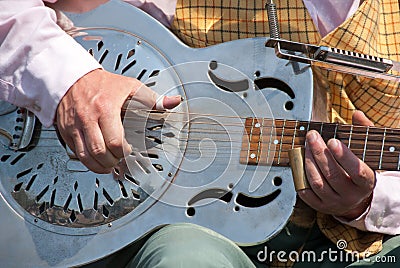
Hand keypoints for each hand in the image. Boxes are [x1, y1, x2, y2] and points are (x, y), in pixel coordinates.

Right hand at [56, 69, 180, 173]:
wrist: (73, 77)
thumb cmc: (104, 84)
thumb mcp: (131, 87)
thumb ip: (153, 99)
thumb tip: (173, 102)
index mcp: (106, 108)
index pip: (115, 141)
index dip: (125, 152)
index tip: (130, 153)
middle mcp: (88, 118)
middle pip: (100, 152)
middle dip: (113, 161)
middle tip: (121, 161)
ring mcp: (75, 126)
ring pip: (85, 156)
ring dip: (99, 166)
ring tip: (110, 165)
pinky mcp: (66, 131)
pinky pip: (75, 153)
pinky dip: (87, 161)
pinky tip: (97, 161)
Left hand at [298, 111, 375, 219]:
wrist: (355, 199)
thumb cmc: (359, 170)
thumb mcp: (367, 151)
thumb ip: (364, 131)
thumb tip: (357, 114)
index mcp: (366, 182)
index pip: (357, 171)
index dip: (344, 156)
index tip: (332, 141)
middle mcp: (351, 195)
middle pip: (333, 175)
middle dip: (319, 153)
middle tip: (312, 136)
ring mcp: (335, 202)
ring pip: (318, 183)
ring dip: (308, 162)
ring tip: (305, 146)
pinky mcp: (320, 207)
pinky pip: (306, 193)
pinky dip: (300, 177)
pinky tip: (300, 163)